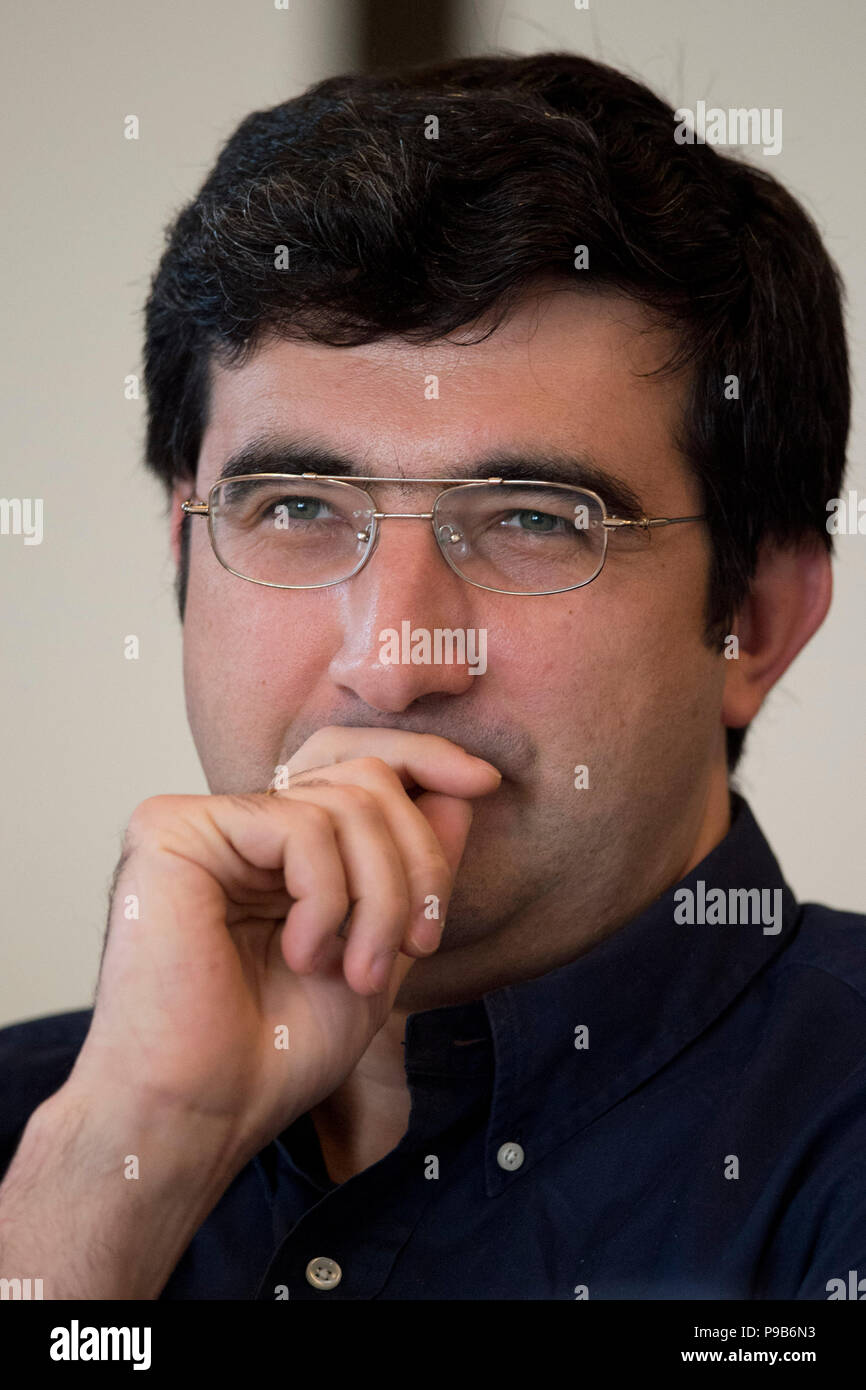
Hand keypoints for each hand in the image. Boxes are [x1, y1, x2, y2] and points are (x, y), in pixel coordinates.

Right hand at [64, 729, 501, 1170]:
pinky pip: (300, 826)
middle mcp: (236, 824)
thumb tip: (464, 791)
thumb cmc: (277, 1054)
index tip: (487, 785)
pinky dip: (329, 899)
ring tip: (359, 972)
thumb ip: (414, 872)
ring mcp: (202, 823)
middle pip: (367, 780)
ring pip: (346, 802)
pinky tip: (302, 955)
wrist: (202, 1115)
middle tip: (418, 948)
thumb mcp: (380, 951)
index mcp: (276, 848)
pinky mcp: (172, 830)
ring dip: (381, 898)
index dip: (425, 761)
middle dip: (417, 864)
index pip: (358, 766)